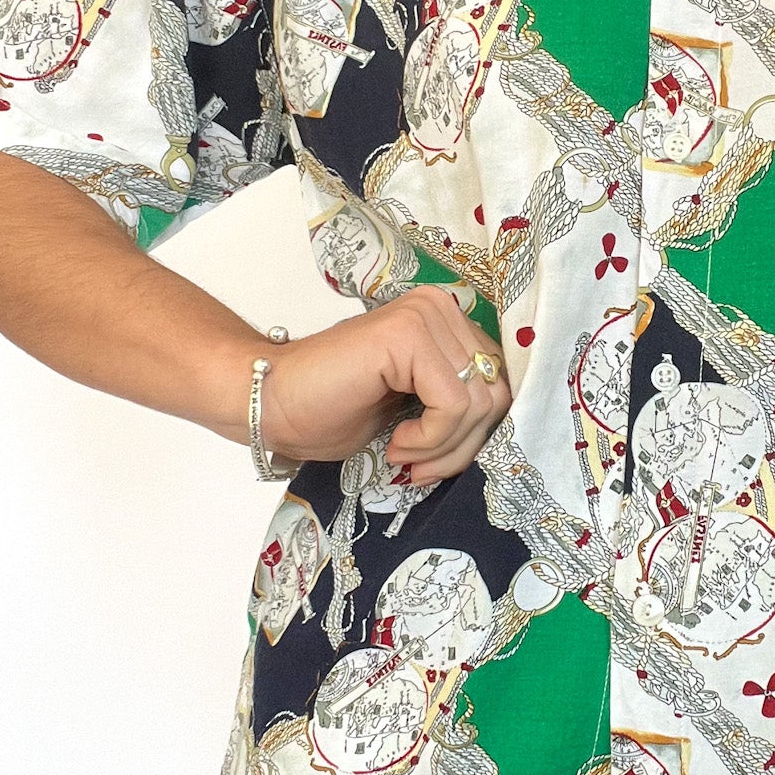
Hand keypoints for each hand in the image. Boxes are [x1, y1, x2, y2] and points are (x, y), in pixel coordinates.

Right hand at [254, 285, 511, 482]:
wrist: (270, 402)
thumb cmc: (331, 410)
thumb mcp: (414, 410)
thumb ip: (456, 406)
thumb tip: (504, 432)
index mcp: (446, 321)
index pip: (499, 383)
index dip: (477, 435)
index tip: (435, 462)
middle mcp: (441, 308)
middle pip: (496, 393)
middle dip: (463, 446)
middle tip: (418, 466)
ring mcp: (425, 315)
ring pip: (479, 403)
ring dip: (443, 447)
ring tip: (403, 454)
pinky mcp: (408, 334)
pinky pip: (454, 404)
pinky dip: (430, 438)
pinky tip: (396, 442)